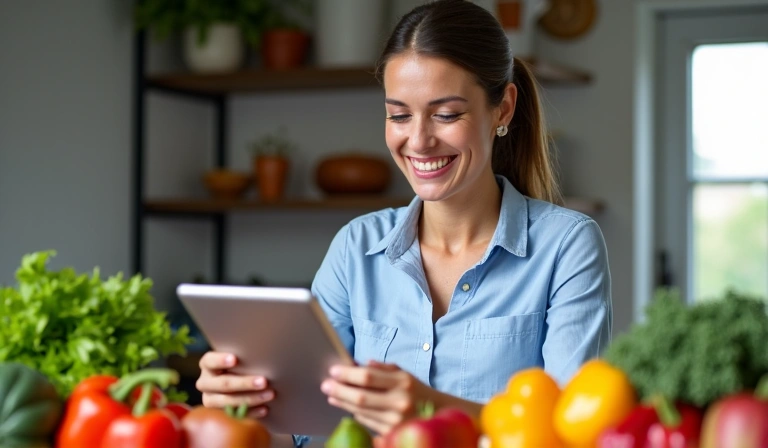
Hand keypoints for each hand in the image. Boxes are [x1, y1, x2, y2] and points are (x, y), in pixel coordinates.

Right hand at [195, 351, 275, 418]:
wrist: (236, 378)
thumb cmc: (240, 362)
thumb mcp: (238, 356)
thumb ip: (243, 356)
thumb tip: (262, 351)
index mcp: (207, 364)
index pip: (210, 361)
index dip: (221, 360)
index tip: (234, 359)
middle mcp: (205, 382)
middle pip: (223, 384)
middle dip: (244, 383)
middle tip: (264, 381)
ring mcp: (210, 399)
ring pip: (228, 401)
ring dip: (250, 398)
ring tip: (270, 394)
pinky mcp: (219, 412)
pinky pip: (235, 414)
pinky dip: (251, 411)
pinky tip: (265, 408)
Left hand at [320, 361, 435, 434]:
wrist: (440, 414)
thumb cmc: (416, 391)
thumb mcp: (404, 374)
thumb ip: (383, 368)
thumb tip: (359, 364)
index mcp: (403, 382)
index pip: (368, 377)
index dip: (347, 374)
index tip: (333, 371)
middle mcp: (400, 401)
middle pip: (361, 397)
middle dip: (340, 390)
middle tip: (326, 385)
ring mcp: (396, 420)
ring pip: (361, 412)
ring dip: (343, 403)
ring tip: (332, 395)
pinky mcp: (393, 433)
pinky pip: (367, 423)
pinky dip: (355, 414)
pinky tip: (347, 407)